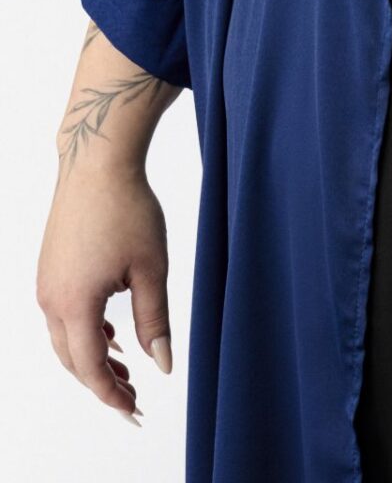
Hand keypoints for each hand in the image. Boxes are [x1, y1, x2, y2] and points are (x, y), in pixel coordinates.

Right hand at [36, 160, 173, 425]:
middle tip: (133, 398)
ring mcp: (46, 283)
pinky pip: (62, 315)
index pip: (91, 368)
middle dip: (102, 383)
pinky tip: (111, 333)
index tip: (133, 411)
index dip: (112, 395)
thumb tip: (163, 365)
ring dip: (93, 358)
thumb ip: (155, 321)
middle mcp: (52, 299)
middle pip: (73, 360)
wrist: (96, 162)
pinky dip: (84, 333)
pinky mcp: (50, 268)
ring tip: (126, 370)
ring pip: (64, 340)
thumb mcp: (152, 268)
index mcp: (75, 304)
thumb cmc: (128, 208)